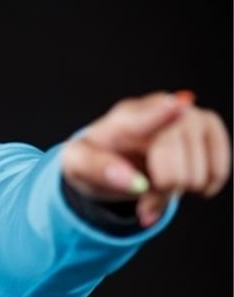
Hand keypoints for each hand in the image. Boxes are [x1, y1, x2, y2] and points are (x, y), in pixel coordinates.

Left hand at [60, 90, 231, 226]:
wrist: (113, 156)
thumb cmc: (96, 157)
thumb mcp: (77, 165)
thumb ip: (98, 170)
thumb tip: (134, 182)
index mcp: (122, 118)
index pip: (142, 116)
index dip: (161, 113)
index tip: (176, 106)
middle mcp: (158, 109)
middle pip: (172, 158)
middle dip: (158, 185)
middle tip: (141, 187)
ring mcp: (187, 115)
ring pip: (197, 169)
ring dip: (179, 189)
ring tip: (158, 181)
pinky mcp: (207, 126)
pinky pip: (219, 166)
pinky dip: (205, 185)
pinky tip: (184, 184)